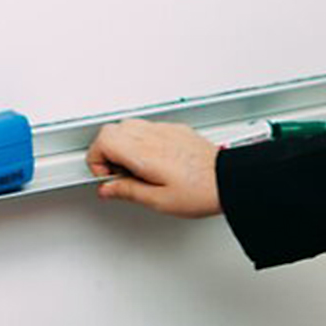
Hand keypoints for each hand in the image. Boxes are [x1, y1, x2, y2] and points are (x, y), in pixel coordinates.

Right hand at [88, 119, 222, 216]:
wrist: (228, 179)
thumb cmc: (200, 191)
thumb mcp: (158, 200)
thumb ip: (127, 191)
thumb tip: (107, 188)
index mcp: (143, 152)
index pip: (102, 140)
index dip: (97, 160)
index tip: (107, 177)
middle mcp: (151, 135)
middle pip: (111, 130)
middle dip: (107, 151)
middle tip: (119, 174)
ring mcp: (163, 129)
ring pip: (128, 125)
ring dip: (123, 145)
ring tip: (136, 169)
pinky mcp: (174, 129)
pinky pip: (147, 127)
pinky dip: (141, 141)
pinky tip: (153, 161)